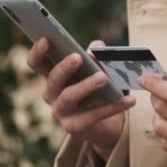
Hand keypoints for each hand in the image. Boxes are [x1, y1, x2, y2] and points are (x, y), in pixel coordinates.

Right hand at [26, 38, 135, 160]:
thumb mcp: (97, 70)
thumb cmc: (98, 90)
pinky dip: (112, 106)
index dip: (38, 51)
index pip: (38, 63)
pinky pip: (93, 115)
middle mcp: (52, 94)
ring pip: (69, 97)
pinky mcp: (75, 127)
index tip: (46, 39)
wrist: (108, 123)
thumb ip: (96, 57)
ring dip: (86, 86)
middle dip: (64, 67)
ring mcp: (61, 112)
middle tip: (78, 57)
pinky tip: (129, 100)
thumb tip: (97, 47)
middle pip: (53, 79)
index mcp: (54, 76)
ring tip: (104, 77)